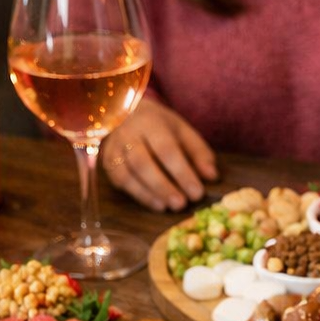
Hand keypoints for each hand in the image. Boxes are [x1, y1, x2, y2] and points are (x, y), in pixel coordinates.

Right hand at [101, 101, 217, 211]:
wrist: (126, 113)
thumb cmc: (160, 126)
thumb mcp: (182, 131)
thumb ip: (198, 152)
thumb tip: (212, 176)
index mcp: (150, 122)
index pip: (166, 149)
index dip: (182, 172)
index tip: (197, 192)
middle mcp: (128, 134)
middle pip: (143, 163)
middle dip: (163, 186)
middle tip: (181, 204)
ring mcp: (114, 148)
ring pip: (127, 174)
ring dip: (148, 194)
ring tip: (168, 207)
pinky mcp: (107, 162)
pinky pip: (119, 181)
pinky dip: (138, 195)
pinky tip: (155, 204)